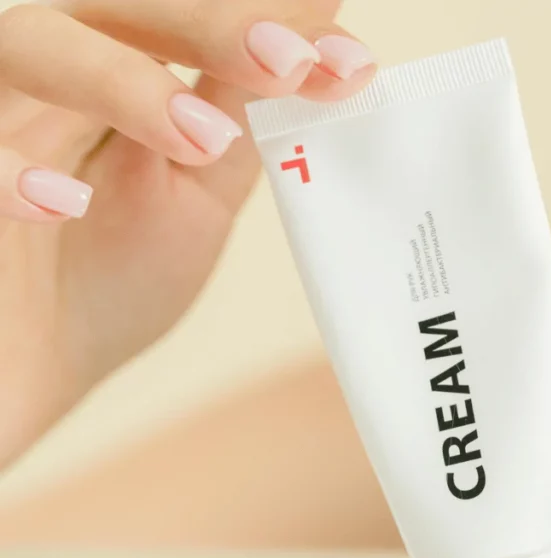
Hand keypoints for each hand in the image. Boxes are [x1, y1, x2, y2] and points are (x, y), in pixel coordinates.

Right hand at [0, 0, 375, 463]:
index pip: (184, 14)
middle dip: (211, 23)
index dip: (263, 23)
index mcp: (118, 68)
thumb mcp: (195, 189)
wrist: (28, 363)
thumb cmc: (108, 275)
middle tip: (294, 62)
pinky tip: (61, 204)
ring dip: (121, 82)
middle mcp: (49, 73)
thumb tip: (317, 42)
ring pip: (26, 42)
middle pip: (112, 4)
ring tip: (201, 138)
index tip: (350, 63)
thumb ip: (242, 115)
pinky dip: (7, 170)